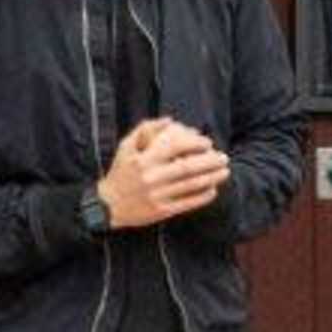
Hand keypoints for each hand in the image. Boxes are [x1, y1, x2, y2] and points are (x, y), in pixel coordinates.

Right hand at [99, 118, 230, 227]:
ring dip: (211, 178)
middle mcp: (151, 177)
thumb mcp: (126, 146)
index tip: (208, 143)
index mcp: (143, 159)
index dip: (194, 143)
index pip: (175, 147)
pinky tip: (213, 190)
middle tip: (224, 157)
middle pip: (188, 167)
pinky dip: (202, 196)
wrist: (107, 205)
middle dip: (210, 161)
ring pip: (190, 185)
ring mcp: (157, 195)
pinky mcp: (161, 211)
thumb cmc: (120, 172)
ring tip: (225, 172)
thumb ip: (146, 129)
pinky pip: (187, 203)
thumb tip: (171, 120)